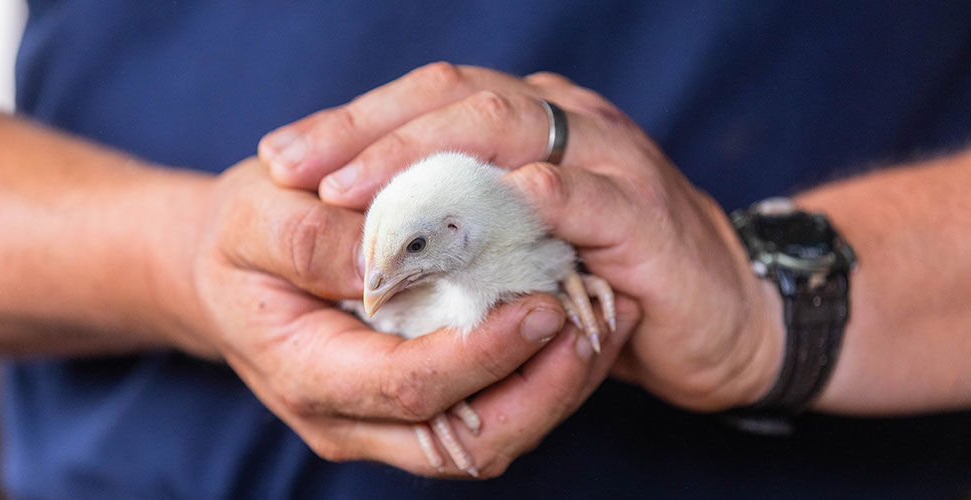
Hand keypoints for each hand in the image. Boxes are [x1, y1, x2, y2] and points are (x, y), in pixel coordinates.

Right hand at [177, 157, 631, 476]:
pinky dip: (541, 377)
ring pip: (490, 437)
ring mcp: (383, 422)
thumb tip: (387, 258)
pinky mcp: (413, 407)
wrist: (227, 270)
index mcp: (306, 372)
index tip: (543, 305)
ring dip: (557, 388)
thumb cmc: (238, 238)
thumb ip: (310, 240)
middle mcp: (350, 418)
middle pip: (468, 440)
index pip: (411, 387)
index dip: (484, 355)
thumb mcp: (252, 216)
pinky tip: (575, 321)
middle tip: (599, 320)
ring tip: (606, 319)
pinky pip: (490, 412)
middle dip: (546, 389)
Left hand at [257, 62, 781, 411]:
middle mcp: (570, 124)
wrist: (728, 318)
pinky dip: (537, 194)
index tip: (282, 157)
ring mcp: (612, 161)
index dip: (354, 121)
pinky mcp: (646, 218)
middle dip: (368, 131)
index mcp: (533, 121)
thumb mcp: (523, 241)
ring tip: (352, 190)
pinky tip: (483, 204)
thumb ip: (464, 221)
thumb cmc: (609, 281)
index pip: (433, 97)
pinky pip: (587, 196)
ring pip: (511, 130)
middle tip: (294, 166)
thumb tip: (367, 232)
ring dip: (426, 157)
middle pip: (458, 97)